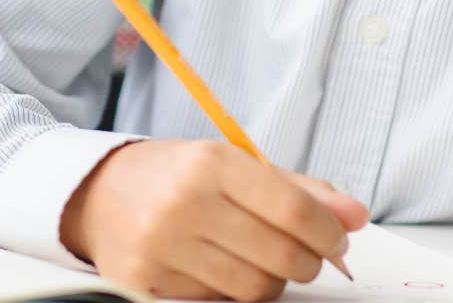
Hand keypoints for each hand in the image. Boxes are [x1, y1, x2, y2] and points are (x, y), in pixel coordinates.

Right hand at [59, 139, 368, 300]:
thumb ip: (298, 189)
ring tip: (257, 257)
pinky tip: (216, 266)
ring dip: (270, 280)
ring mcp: (161, 247)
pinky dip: (229, 290)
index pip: (294, 211)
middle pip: (281, 257)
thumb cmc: (177, 177)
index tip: (338, 238)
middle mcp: (184, 203)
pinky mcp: (143, 282)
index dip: (329, 232)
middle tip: (305, 254)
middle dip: (307, 262)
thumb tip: (357, 215)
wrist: (96, 194)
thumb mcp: (234, 165)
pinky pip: (216, 301)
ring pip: (254, 289)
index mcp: (210, 163)